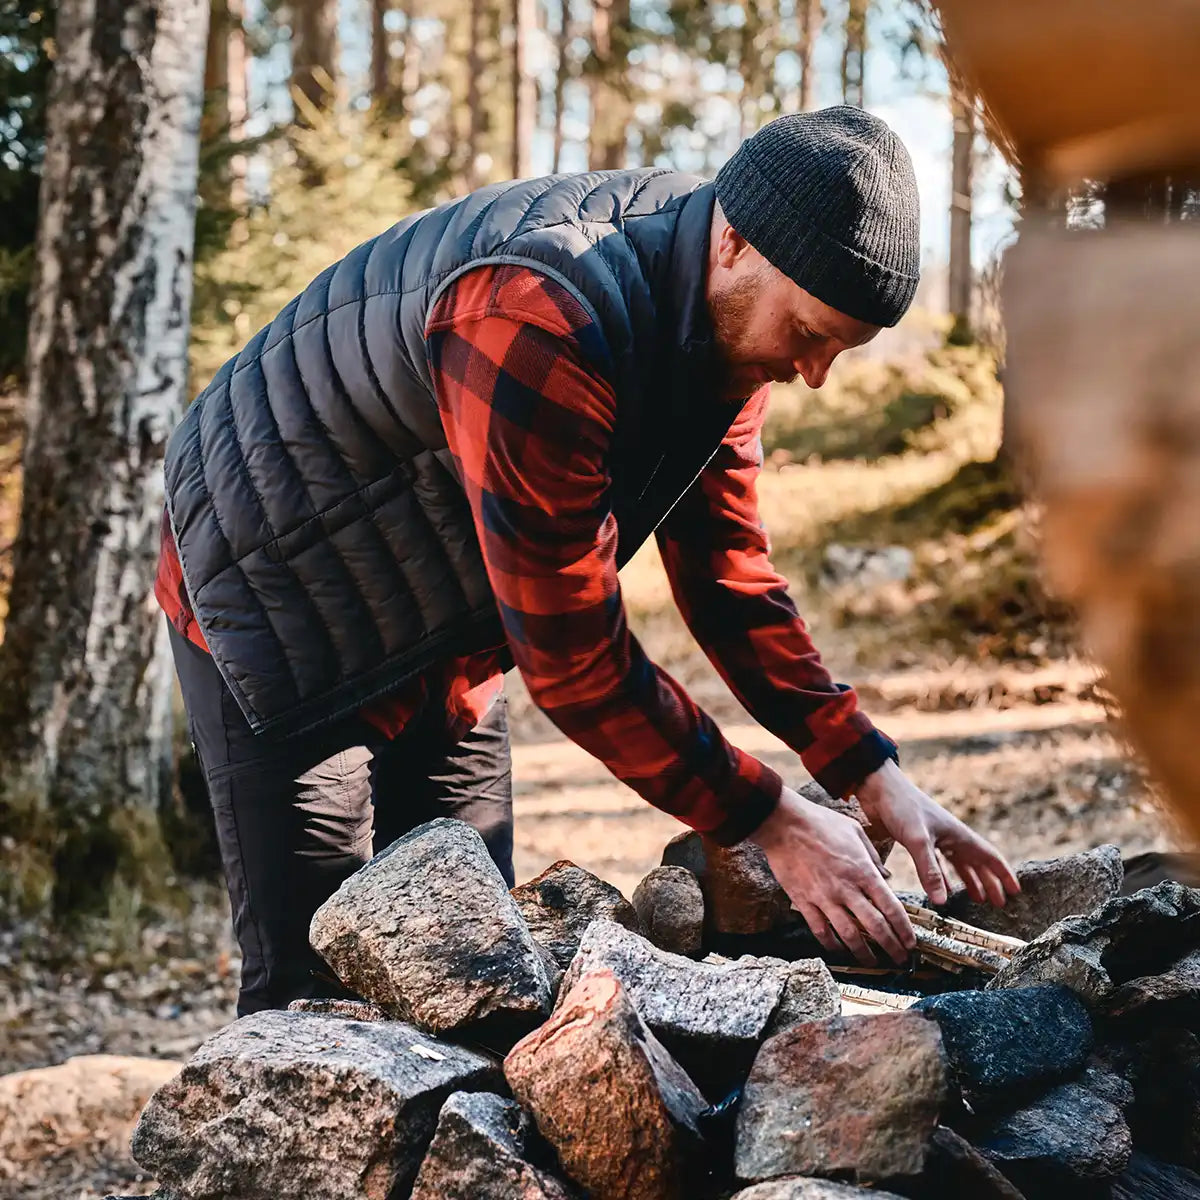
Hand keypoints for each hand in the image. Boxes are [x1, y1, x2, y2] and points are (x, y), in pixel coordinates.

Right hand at [751, 785, 916, 964]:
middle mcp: (847, 889)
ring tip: (872, 962)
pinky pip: (820, 930)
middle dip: (891, 947)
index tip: (910, 942)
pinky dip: (832, 944)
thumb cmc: (820, 822)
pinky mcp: (804, 901)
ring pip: (849, 935)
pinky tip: (839, 951)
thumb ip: (873, 857)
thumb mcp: (855, 831)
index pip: (891, 907)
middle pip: (875, 927)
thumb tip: (886, 876)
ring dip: (864, 953)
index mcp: (863, 871)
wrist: (784, 823)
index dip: (904, 929)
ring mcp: (824, 897)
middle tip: (900, 959)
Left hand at [854, 759, 1020, 907]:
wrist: (878, 787)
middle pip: (977, 864)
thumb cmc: (901, 806)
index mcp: (958, 834)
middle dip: (989, 883)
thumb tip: (943, 902)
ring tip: (978, 899)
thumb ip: (929, 870)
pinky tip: (943, 889)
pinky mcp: (917, 841)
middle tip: (999, 903)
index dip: (1004, 874)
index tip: (1016, 891)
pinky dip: (943, 878)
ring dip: (970, 882)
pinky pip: (938, 864)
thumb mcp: (917, 839)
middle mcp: (950, 837)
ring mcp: (935, 838)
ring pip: (959, 864)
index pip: (989, 857)